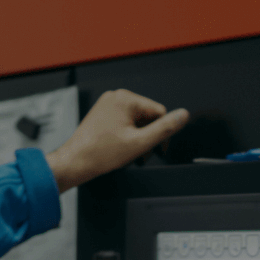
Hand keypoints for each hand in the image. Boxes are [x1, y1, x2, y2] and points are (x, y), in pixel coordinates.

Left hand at [46, 89, 188, 191]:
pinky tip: (120, 148)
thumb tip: (183, 116)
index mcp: (125, 99)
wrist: (76, 162)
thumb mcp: (140, 143)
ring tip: (128, 153)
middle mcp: (116, 97)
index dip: (161, 133)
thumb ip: (164, 129)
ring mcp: (108, 105)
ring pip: (136, 122)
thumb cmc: (100, 153)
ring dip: (137, 138)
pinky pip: (124, 123)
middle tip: (140, 154)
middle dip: (147, 137)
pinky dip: (126, 137)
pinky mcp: (103, 114)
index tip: (157, 150)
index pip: (158, 112)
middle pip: (147, 117)